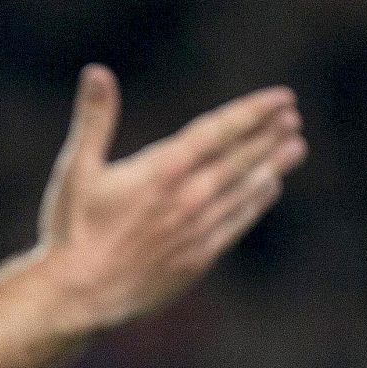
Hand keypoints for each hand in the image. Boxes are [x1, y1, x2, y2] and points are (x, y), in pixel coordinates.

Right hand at [34, 64, 305, 330]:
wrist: (77, 296)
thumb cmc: (71, 230)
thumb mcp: (77, 169)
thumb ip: (95, 119)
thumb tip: (97, 71)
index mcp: (162, 171)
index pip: (220, 132)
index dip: (253, 112)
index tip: (282, 98)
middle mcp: (188, 198)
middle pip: (241, 158)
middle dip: (270, 136)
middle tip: (293, 119)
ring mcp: (197, 230)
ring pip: (245, 191)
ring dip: (272, 166)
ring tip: (295, 148)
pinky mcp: (197, 260)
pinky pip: (236, 224)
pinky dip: (255, 204)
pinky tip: (267, 190)